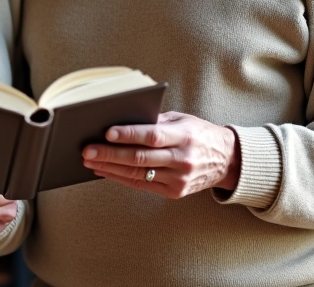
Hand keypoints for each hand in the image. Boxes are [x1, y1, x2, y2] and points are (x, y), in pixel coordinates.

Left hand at [81, 111, 240, 199]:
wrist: (226, 160)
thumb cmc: (199, 134)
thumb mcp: (182, 120)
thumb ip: (156, 121)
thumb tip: (123, 120)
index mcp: (184, 136)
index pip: (152, 135)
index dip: (128, 134)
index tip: (106, 132)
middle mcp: (181, 159)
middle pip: (140, 157)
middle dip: (110, 154)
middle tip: (87, 150)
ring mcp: (178, 179)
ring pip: (138, 174)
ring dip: (110, 168)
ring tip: (90, 161)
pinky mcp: (175, 192)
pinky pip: (142, 185)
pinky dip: (121, 178)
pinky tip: (106, 171)